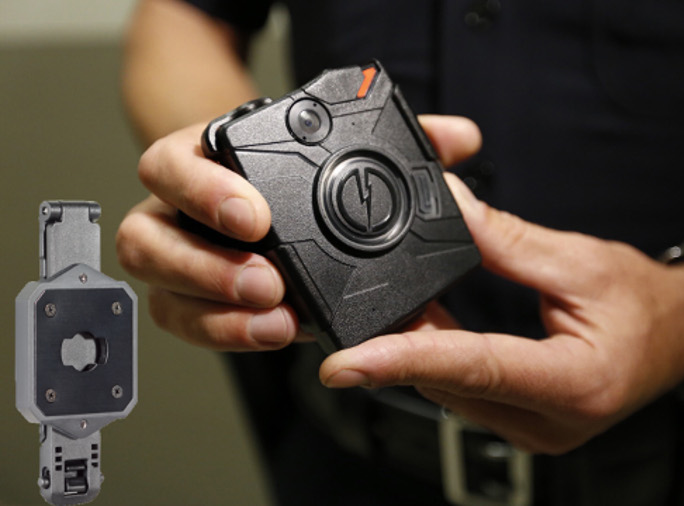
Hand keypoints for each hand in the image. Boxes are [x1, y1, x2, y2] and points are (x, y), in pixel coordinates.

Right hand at [116, 115, 481, 349]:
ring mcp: (183, 260)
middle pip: (146, 237)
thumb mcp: (348, 148)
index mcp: (207, 160)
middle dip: (205, 265)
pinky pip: (187, 325)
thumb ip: (403, 139)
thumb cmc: (301, 173)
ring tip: (277, 322)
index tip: (257, 216)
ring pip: (159, 289)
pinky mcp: (195, 303)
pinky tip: (275, 334)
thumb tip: (459, 137)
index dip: (205, 190)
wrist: (272, 204)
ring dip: (215, 312)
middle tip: (268, 282)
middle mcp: (180, 211)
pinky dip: (227, 334)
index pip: (174, 164)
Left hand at [320, 179, 683, 453]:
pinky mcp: (525, 421)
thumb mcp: (583, 261)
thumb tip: (449, 208)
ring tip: (393, 306)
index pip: (473, 369)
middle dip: (398, 343)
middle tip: (359, 302)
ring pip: (450, 390)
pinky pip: (465, 392)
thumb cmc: (650, 303)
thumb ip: (508, 240)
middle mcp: (549, 422)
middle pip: (448, 381)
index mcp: (573, 383)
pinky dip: (439, 358)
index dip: (402, 362)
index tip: (345, 364)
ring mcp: (535, 429)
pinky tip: (425, 326)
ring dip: (417, 349)